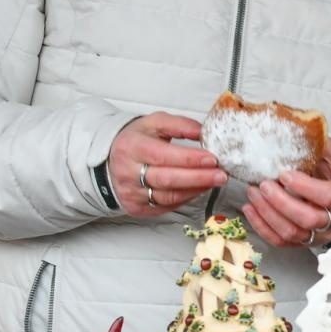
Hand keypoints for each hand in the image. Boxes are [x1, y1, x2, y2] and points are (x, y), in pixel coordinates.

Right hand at [108, 113, 226, 217]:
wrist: (110, 161)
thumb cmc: (137, 141)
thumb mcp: (154, 123)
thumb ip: (179, 125)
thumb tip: (203, 132)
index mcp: (131, 147)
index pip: (163, 155)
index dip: (189, 159)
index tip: (212, 158)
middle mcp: (128, 172)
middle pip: (167, 179)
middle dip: (198, 178)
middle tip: (221, 174)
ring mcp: (131, 193)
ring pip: (168, 196)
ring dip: (196, 189)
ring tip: (215, 181)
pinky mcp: (137, 208)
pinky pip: (166, 207)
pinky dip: (187, 198)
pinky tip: (200, 189)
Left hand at [241, 138, 330, 248]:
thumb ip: (316, 146)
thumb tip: (289, 130)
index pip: (328, 196)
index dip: (304, 186)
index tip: (284, 173)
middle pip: (308, 219)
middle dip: (281, 202)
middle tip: (263, 184)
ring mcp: (321, 234)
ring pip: (292, 233)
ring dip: (268, 214)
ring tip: (252, 194)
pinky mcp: (305, 242)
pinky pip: (281, 242)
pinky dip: (262, 227)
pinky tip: (250, 210)